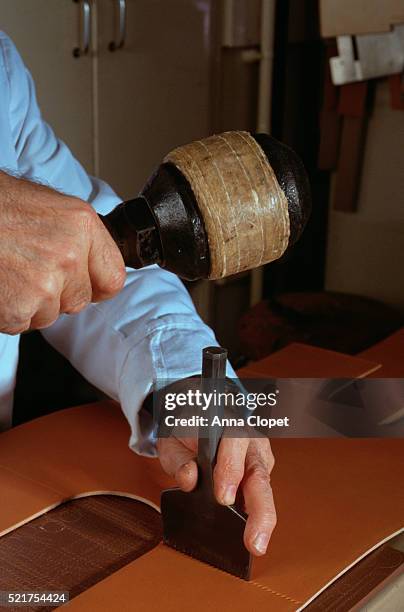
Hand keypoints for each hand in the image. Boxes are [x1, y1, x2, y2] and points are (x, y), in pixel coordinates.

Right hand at [0, 171, 124, 333]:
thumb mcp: (49, 207)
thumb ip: (76, 238)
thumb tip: (90, 265)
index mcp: (81, 225)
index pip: (112, 277)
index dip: (96, 285)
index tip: (85, 285)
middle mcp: (70, 256)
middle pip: (79, 300)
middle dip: (56, 294)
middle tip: (27, 270)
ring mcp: (45, 285)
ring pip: (49, 314)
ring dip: (30, 303)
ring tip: (8, 272)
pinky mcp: (19, 308)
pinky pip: (22, 323)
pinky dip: (8, 311)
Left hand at [157, 434, 275, 555]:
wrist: (195, 426)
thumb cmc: (187, 432)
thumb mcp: (173, 441)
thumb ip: (179, 459)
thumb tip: (189, 479)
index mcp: (229, 425)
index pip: (235, 444)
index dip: (231, 470)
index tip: (223, 498)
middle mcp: (250, 442)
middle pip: (259, 474)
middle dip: (259, 509)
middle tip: (253, 538)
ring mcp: (258, 459)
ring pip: (265, 488)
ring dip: (262, 518)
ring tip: (256, 544)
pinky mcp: (260, 475)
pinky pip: (259, 497)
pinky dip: (255, 518)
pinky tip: (250, 536)